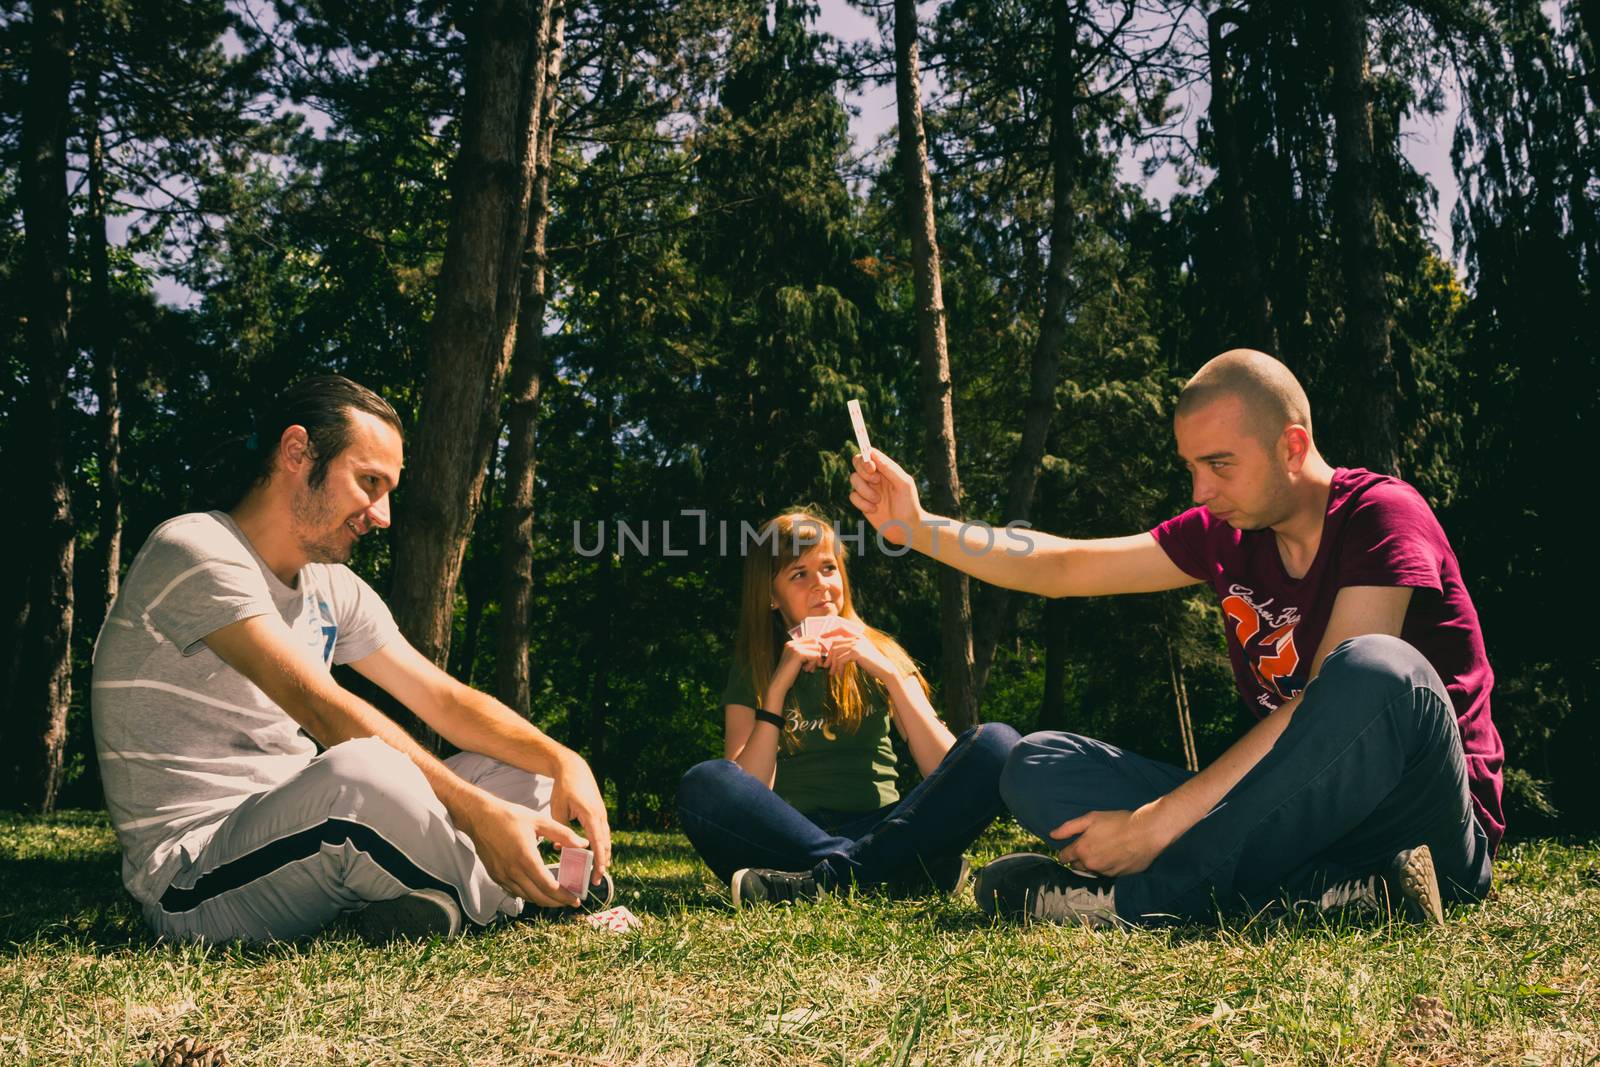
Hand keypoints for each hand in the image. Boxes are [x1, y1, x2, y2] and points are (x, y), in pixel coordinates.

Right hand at [462, 792, 583, 907]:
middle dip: (557, 903)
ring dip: (543, 900)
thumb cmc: (510, 816)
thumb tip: (583, 844)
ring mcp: (503, 876)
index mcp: (526, 858)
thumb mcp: (540, 821)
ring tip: (557, 898)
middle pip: (539, 897)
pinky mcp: (496, 876)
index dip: (564, 896)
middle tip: (570, 901)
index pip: (549, 886)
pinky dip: (529, 895)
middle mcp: (513, 871)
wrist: (480, 817)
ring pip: (526, 897)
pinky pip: (515, 892)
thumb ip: (563, 834)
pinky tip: (537, 891)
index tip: (575, 899)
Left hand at [550, 752, 612, 886]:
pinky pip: (603, 832)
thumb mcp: (558, 809)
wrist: (574, 769)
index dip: (599, 859)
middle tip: (597, 880)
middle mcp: (599, 815)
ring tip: (599, 871)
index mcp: (590, 815)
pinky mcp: (599, 812)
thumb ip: (561, 830)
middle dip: (603, 863)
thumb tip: (560, 848)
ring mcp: (601, 813)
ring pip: (606, 839)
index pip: (598, 842)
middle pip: (605, 843)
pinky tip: (598, 854)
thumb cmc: (564, 788)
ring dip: (604, 855)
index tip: (598, 873)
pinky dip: (602, 845)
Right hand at [778, 636, 828, 674]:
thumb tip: (821, 648)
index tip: (812, 661)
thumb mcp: (796, 661)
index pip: (810, 638)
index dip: (815, 649)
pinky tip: (806, 670)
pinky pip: (815, 655)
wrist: (779, 684)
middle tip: (812, 666)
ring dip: (816, 660)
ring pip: (817, 648)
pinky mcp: (798, 654)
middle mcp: (792, 643)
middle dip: (817, 653)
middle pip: (815, 641)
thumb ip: (805, 653)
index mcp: (790, 644)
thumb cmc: (789, 675)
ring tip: (808, 669)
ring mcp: (794, 647)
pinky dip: (814, 664)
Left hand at [822, 630, 896, 682]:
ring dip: (832, 664)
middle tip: (826, 666)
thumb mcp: (861, 652)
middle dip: (828, 656)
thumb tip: (835, 650)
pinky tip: (840, 675)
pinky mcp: (856, 653)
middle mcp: (857, 637)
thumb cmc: (872, 662)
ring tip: (832, 673)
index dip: (830, 632)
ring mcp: (856, 644)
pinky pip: (840, 659)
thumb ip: (850, 648)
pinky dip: (839, 668)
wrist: (884, 669)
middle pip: (835, 643)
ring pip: (836, 652)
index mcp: (858, 635)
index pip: (840, 628)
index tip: (821, 637)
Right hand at [849, 451, 923, 545]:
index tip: (872, 469)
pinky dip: (862, 503)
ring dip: (865, 490)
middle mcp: (876, 477)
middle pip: (856, 463)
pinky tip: (874, 510)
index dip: (866, 458)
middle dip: (864, 473)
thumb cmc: (909, 506)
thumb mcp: (903, 484)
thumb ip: (889, 468)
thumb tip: (872, 453)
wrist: (907, 530)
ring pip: (853, 479)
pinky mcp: (862, 503)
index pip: (869, 454)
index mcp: (886, 469)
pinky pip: (852, 496)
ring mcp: (868, 489)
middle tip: (876, 482)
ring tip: (878, 500)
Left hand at [1048, 805, 1171, 877]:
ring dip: (1092, 863)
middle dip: (1078, 858)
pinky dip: (1106, 866)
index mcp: (1082, 851)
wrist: (1146, 832)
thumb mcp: (1090, 819)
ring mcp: (1105, 872)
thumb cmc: (1117, 822)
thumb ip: (1069, 828)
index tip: (1067, 849)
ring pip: (1092, 870)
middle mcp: (1091, 865)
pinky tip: (1113, 855)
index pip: (1064, 857)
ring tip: (1102, 850)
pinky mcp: (1119, 876)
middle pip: (1077, 866)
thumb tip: (1052, 835)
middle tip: (1086, 847)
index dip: (1064, 853)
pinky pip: (1106, 872)